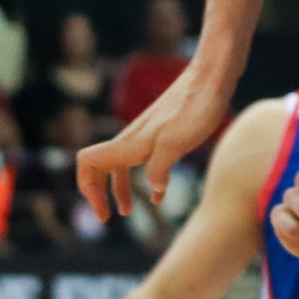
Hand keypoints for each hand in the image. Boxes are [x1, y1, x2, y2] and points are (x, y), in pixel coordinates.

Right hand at [78, 59, 233, 217]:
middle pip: (99, 167)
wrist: (211, 80)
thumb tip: (154, 189)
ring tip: (127, 211)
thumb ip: (160, 168)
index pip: (88, 163)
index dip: (87, 188)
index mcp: (129, 144)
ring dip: (120, 189)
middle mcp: (131, 140)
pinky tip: (160, 194)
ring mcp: (146, 136)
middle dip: (98, 193)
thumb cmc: (195, 109)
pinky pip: (144, 161)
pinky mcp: (163, 134)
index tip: (102, 210)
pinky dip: (146, 180)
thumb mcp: (177, 143)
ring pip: (121, 165)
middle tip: (106, 218)